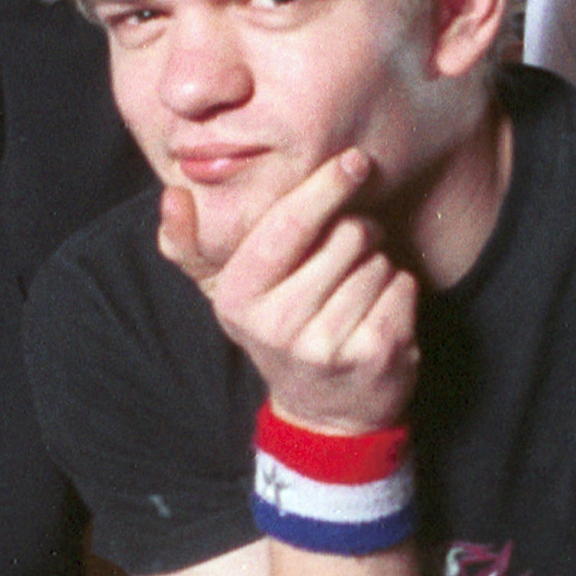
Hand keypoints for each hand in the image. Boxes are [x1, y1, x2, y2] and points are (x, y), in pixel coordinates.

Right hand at [163, 148, 416, 436]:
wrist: (324, 414)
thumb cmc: (280, 330)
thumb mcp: (232, 291)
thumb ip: (192, 242)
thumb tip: (173, 196)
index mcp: (237, 297)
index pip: (287, 225)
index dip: (325, 186)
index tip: (353, 161)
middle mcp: (276, 325)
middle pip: (347, 235)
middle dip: (359, 231)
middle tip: (346, 253)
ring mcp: (327, 345)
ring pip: (377, 260)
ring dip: (378, 265)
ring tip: (355, 291)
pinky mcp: (374, 356)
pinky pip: (402, 286)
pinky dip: (399, 290)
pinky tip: (378, 312)